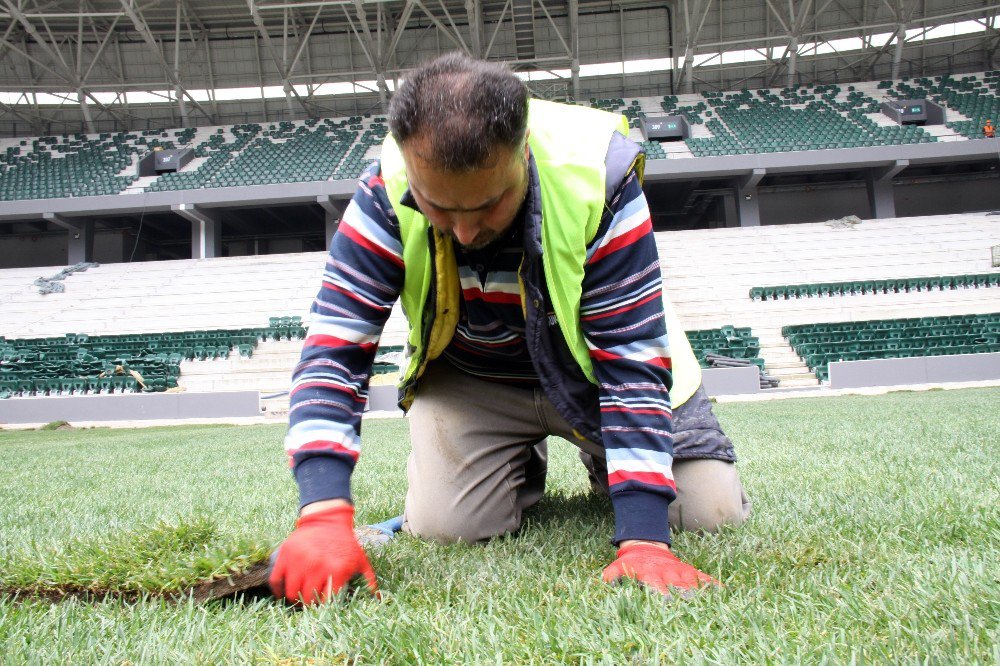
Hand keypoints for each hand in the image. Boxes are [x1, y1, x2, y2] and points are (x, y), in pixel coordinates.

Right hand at [269, 503, 377, 604]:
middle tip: (308, 604)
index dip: (324, 607)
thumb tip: (376, 598)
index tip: (322, 607)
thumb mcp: (360, 559)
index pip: (326, 602)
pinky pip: (276, 579)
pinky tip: (282, 592)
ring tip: (297, 598)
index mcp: (336, 570)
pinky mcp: (285, 554)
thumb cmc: (345, 543)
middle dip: (308, 604)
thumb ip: (369, 579)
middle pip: (308, 599)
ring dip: (294, 598)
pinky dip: (277, 589)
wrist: (327, 520)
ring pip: (291, 592)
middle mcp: (317, 566)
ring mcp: (299, 560)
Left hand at [602, 541, 719, 596]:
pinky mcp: (689, 571)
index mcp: (651, 574)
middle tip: (692, 606)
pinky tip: (723, 592)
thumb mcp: (618, 567)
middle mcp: (668, 573)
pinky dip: (712, 584)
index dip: (661, 595)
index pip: (657, 587)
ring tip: (711, 603)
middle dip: (684, 596)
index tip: (667, 603)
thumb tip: (606, 582)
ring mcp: (680, 572)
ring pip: (692, 583)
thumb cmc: (632, 563)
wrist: (646, 544)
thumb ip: (612, 575)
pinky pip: (703, 578)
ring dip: (700, 593)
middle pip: (678, 587)